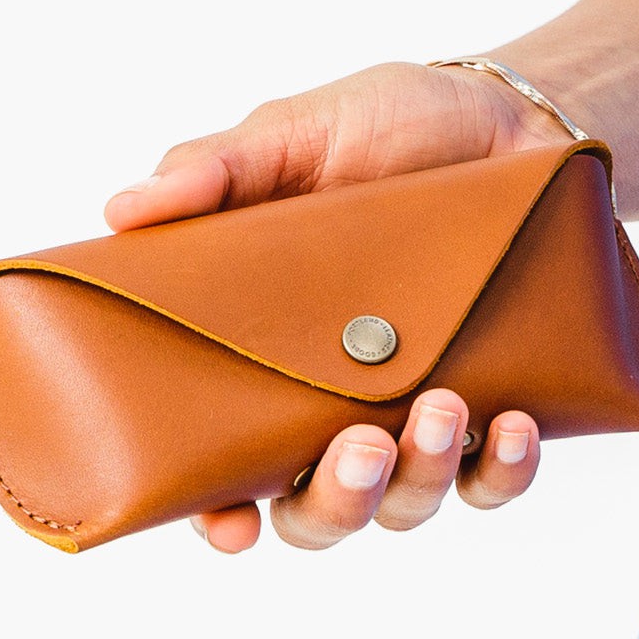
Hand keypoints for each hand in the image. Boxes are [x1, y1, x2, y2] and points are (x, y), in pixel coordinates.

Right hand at [104, 59, 570, 552]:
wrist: (508, 115)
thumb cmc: (389, 128)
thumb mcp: (297, 135)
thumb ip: (217, 170)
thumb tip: (124, 210)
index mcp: (270, 355)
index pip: (229, 463)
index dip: (220, 510)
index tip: (231, 523)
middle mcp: (340, 400)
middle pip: (321, 510)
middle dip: (337, 502)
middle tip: (360, 449)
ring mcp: (420, 408)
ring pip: (408, 501)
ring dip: (421, 474)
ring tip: (444, 406)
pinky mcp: (500, 402)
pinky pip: (499, 474)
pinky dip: (506, 467)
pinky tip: (514, 423)